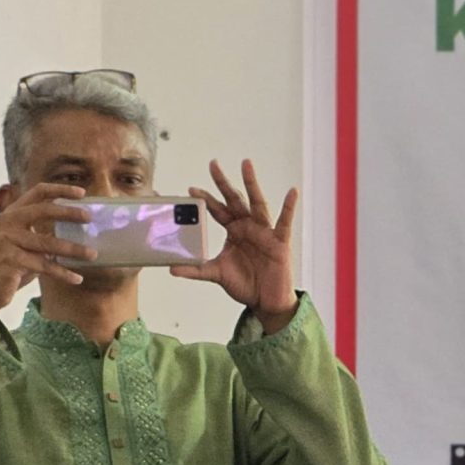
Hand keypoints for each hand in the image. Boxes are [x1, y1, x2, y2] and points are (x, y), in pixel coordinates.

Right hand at [0, 183, 95, 329]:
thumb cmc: (10, 266)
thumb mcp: (25, 244)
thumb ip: (42, 234)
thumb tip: (79, 231)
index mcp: (11, 214)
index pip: (37, 193)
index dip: (60, 190)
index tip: (82, 193)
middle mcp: (7, 223)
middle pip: (43, 210)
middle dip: (69, 212)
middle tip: (89, 218)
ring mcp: (7, 241)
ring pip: (48, 243)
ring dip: (73, 250)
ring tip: (92, 255)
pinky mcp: (11, 261)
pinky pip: (44, 266)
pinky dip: (63, 273)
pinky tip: (77, 278)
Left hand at [175, 161, 298, 329]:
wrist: (266, 301)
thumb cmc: (245, 284)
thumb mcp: (217, 274)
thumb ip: (196, 270)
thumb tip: (172, 269)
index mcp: (233, 231)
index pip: (217, 210)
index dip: (206, 199)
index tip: (191, 189)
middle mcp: (248, 226)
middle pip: (235, 199)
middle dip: (224, 183)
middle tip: (213, 164)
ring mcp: (264, 232)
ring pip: (257, 203)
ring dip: (251, 184)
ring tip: (245, 165)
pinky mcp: (280, 242)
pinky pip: (285, 222)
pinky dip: (289, 207)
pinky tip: (292, 193)